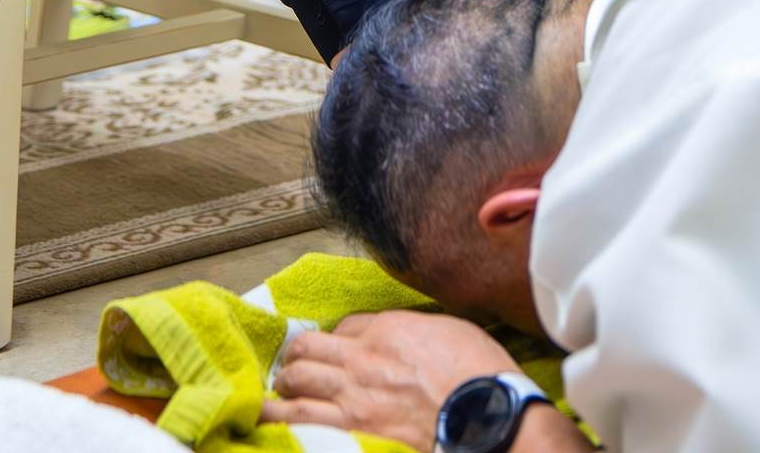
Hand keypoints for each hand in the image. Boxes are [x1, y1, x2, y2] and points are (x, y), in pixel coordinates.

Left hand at [269, 310, 524, 442]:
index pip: (344, 327)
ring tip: (275, 396)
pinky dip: (283, 419)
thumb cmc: (480, 376)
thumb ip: (418, 330)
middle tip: (294, 369)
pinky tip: (272, 420)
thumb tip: (406, 337)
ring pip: (295, 385)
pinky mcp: (353, 432)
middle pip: (308, 350)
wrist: (487, 419)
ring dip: (282, 389)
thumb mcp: (452, 331)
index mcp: (387, 330)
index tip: (337, 350)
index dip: (337, 338)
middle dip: (297, 358)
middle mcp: (361, 360)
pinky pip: (303, 422)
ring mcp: (353, 399)